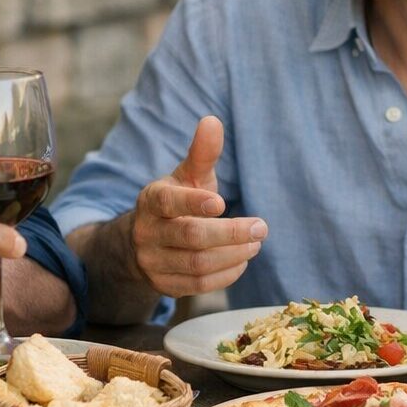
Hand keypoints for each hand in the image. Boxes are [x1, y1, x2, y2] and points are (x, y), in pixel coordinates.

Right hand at [130, 116, 267, 296]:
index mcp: (151, 200)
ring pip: (197, 264)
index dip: (194, 203)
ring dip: (233, 255)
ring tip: (256, 243)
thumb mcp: (187, 176)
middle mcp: (147, 232)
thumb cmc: (177, 200)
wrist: (144, 241)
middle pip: (191, 237)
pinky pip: (198, 286)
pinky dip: (226, 274)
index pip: (169, 202)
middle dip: (231, 233)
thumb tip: (212, 120)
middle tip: (261, 227)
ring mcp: (153, 262)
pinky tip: (242, 260)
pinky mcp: (164, 285)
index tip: (222, 203)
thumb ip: (202, 153)